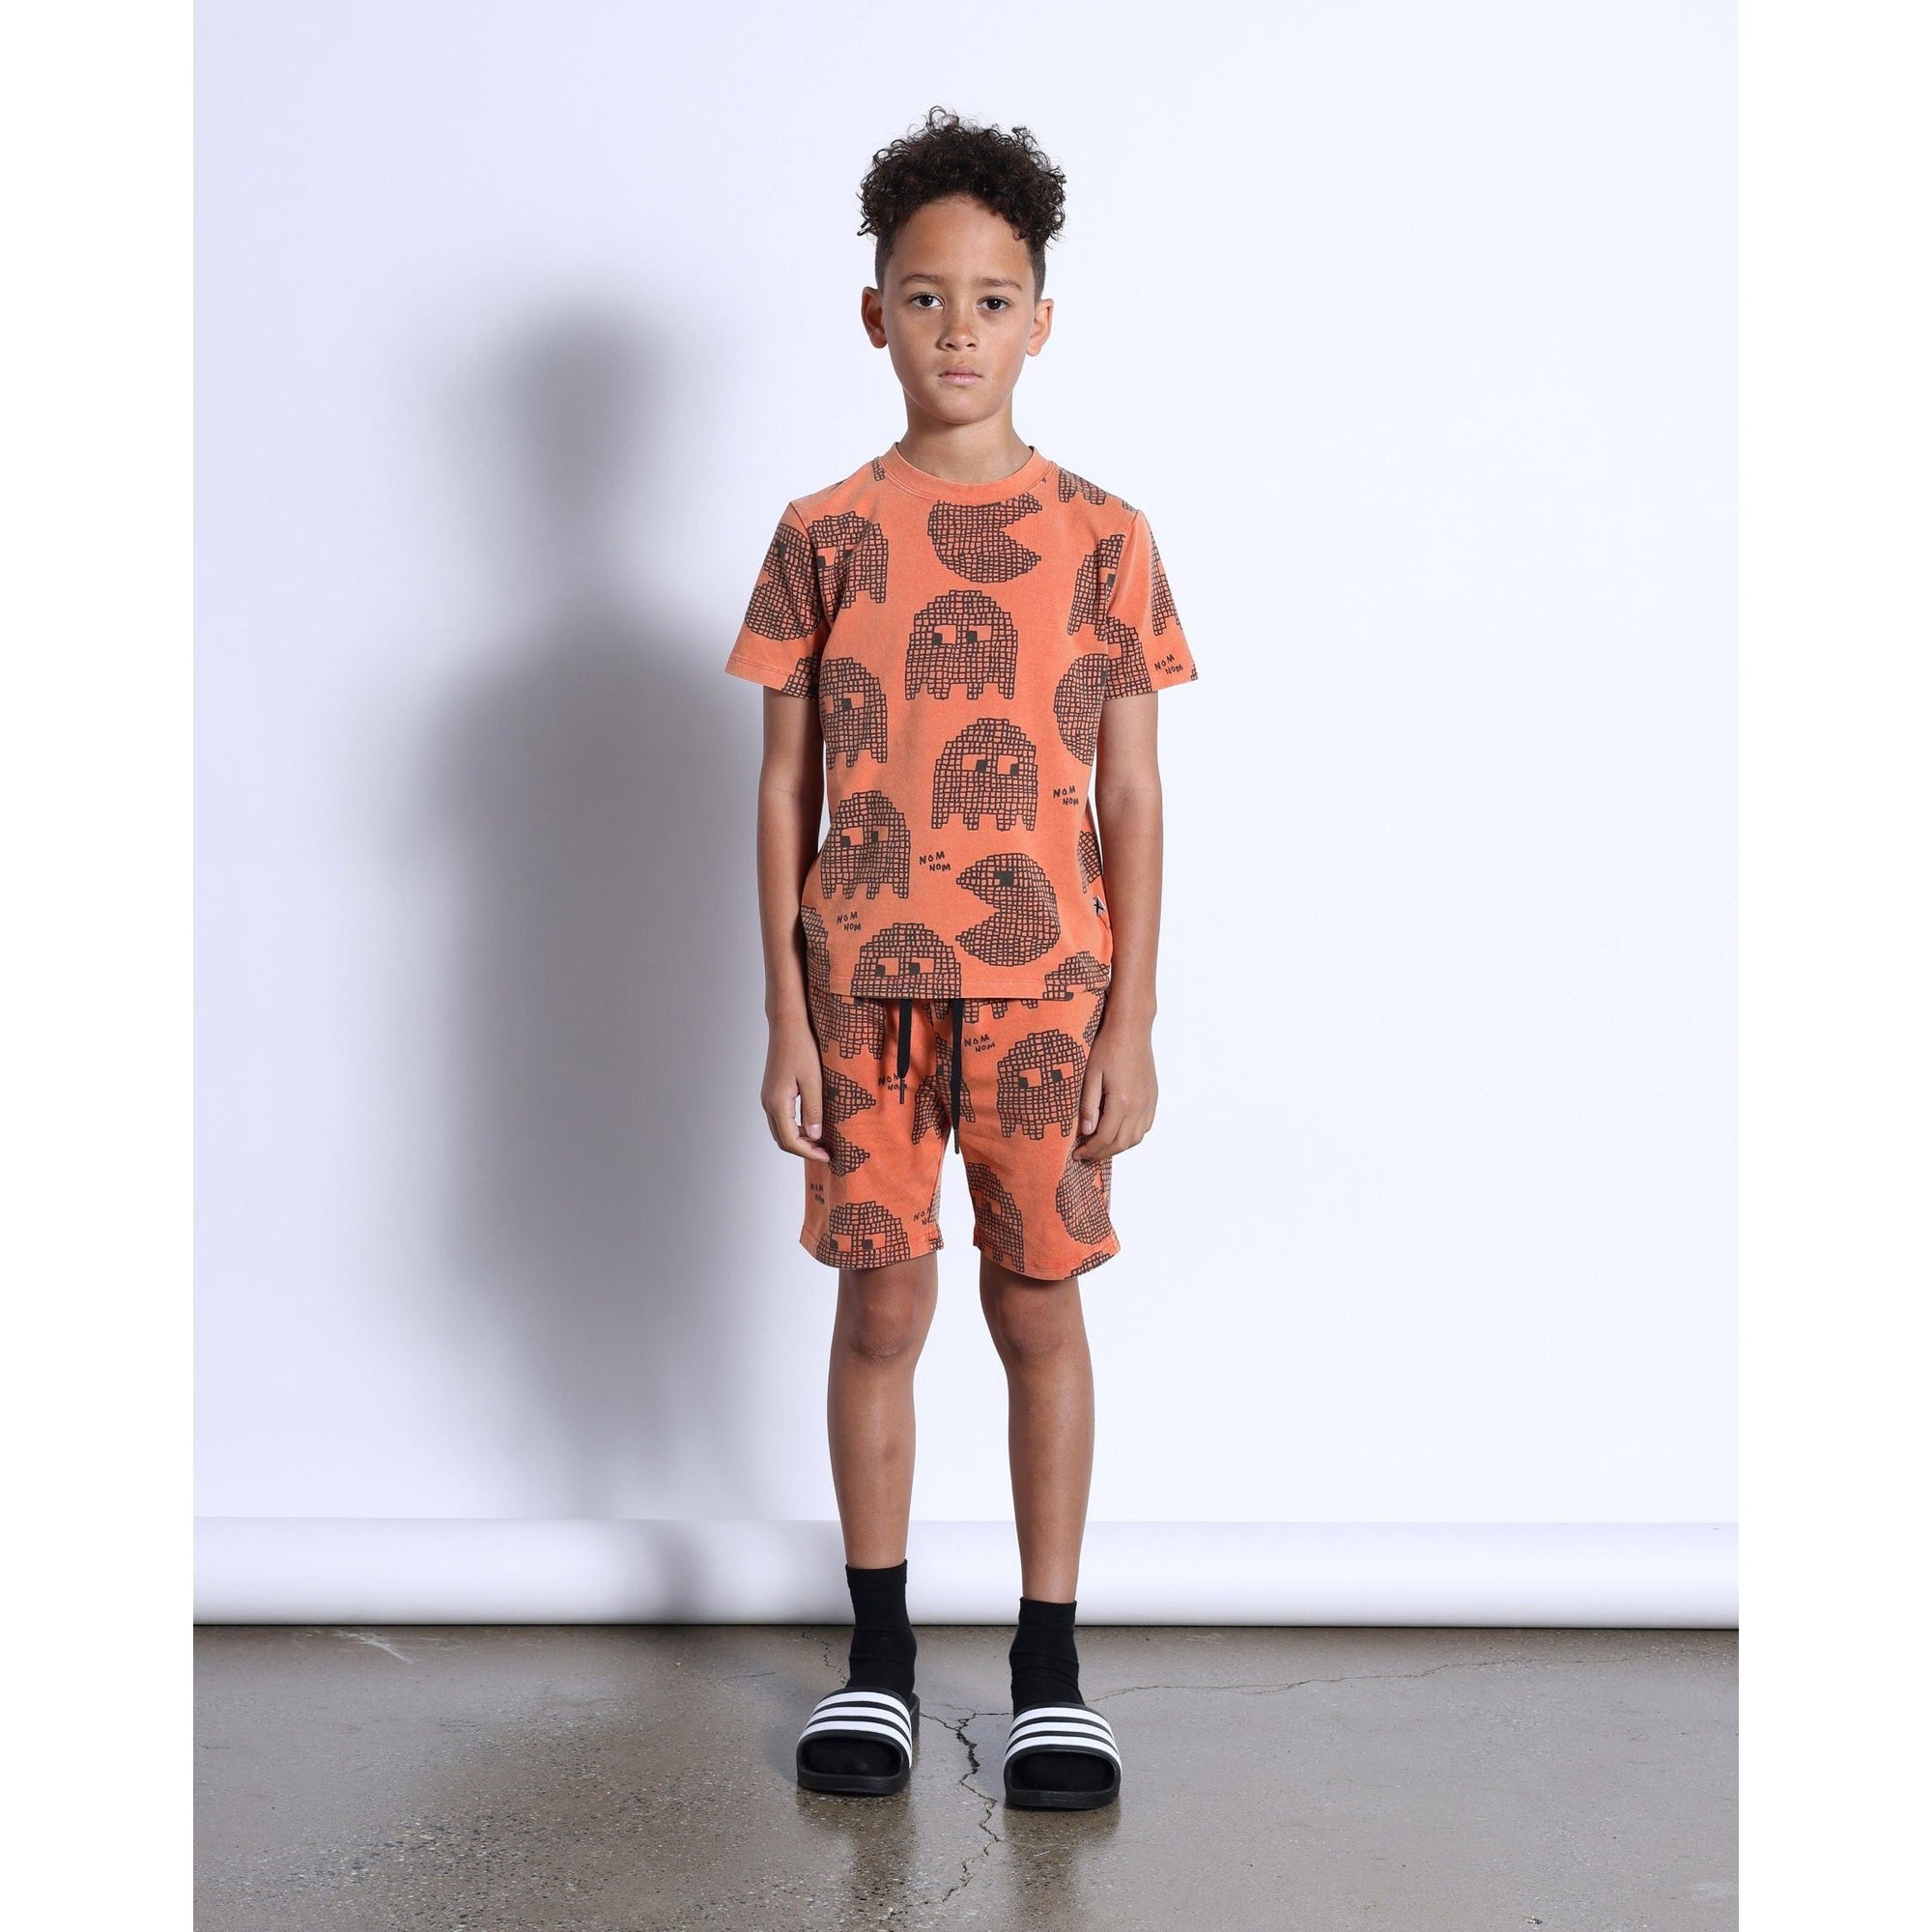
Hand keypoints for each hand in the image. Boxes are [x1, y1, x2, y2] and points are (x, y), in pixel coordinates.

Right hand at [762, 1015, 829, 1161]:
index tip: (828, 1156)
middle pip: (783, 1139)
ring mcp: (768, 1098)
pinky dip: (795, 1128)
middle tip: (827, 1152)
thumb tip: (815, 1136)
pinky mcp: (772, 1092)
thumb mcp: (813, 1080)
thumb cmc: (802, 1048)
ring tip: (822, 1142)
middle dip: (804, 1149)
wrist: (787, 1026)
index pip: (790, 1141)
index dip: (809, 1152)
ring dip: (799, 1140)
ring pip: (780, 1130)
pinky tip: (812, 1124)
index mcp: (777, 1103)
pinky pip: (781, 1119)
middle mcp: (768, 1103)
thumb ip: (813, 1110)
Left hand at [1074, 1014, 1155, 1160]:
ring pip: (1135, 1138)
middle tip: (1085, 1155)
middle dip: (1102, 1153)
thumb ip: (1088, 1106)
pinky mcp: (1153, 1098)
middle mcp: (1139, 1106)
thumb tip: (1086, 1132)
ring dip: (1117, 1147)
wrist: (1131, 1028)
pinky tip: (1117, 1132)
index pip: (1105, 1138)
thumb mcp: (1090, 1075)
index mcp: (1122, 1101)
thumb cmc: (1108, 1047)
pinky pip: (1145, 1127)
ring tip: (1099, 1146)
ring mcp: (1149, 1103)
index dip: (1090, 1150)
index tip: (1077, 1154)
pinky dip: (1131, 1136)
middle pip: (1121, 1143)